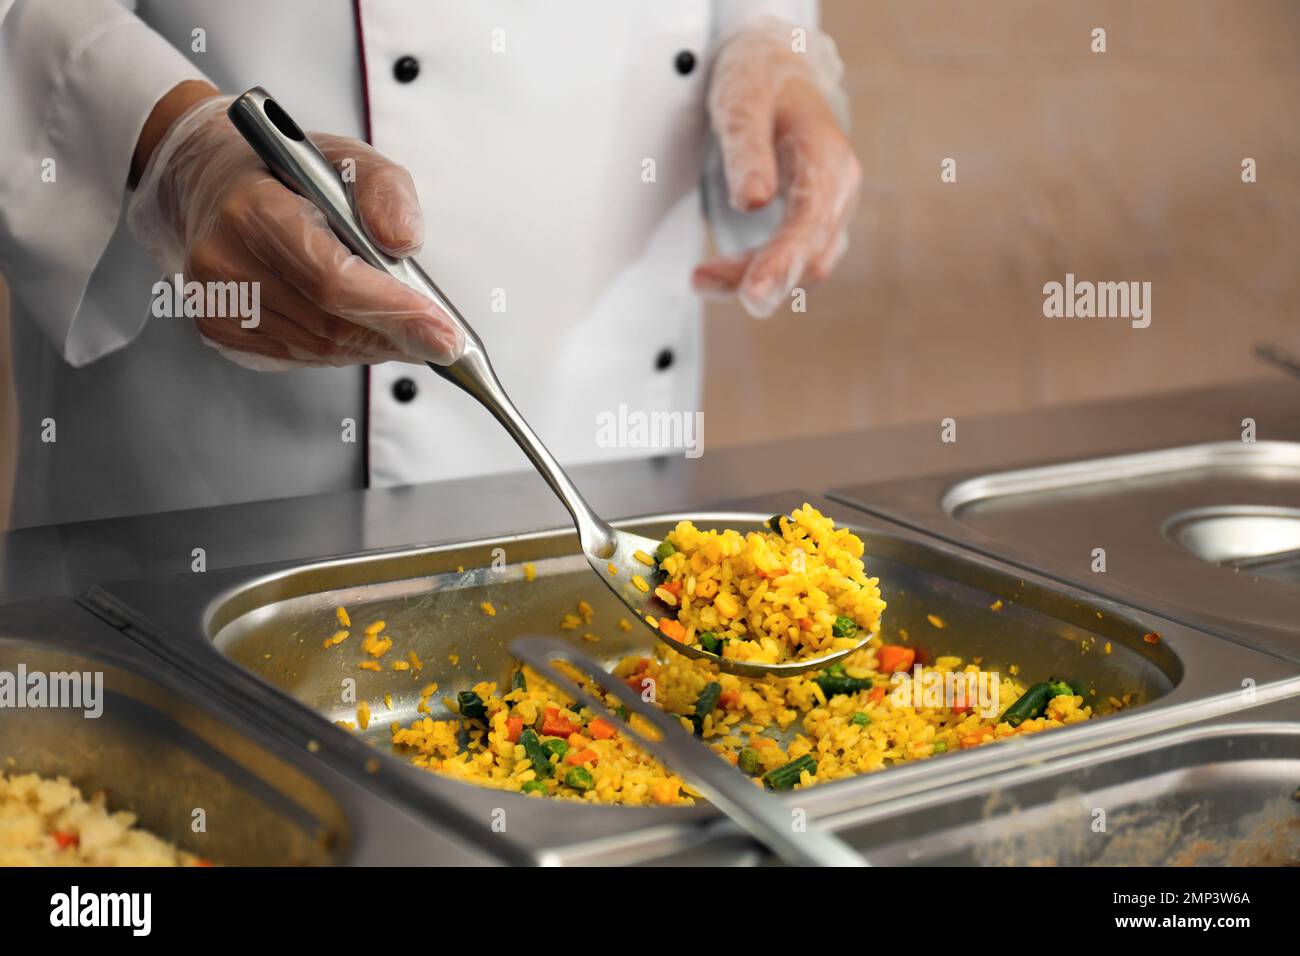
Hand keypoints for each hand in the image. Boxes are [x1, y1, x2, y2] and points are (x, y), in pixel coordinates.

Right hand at [127, 87, 460, 368]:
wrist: (212, 184)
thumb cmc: (286, 173)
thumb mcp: (348, 158)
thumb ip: (386, 191)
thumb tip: (404, 242)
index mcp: (253, 210)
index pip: (331, 279)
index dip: (393, 311)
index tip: (443, 333)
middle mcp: (225, 260)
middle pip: (330, 323)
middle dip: (397, 336)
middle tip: (442, 340)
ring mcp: (217, 302)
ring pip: (320, 347)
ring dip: (374, 346)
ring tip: (410, 332)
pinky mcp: (219, 329)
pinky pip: (299, 356)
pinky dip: (342, 349)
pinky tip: (363, 331)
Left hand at [695, 21, 860, 317]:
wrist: (776, 72)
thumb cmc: (759, 83)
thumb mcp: (742, 101)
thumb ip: (747, 149)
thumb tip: (753, 201)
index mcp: (827, 158)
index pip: (811, 222)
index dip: (783, 262)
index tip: (754, 294)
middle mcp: (838, 190)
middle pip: (810, 253)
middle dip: (765, 280)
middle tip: (706, 287)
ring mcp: (828, 210)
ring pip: (801, 265)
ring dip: (752, 279)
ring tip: (699, 279)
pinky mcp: (810, 224)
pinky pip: (790, 260)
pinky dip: (754, 273)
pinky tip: (714, 276)